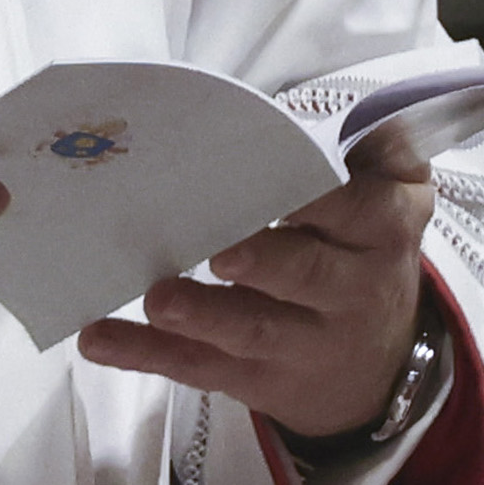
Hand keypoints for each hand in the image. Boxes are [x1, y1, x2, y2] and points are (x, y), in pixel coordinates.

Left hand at [77, 123, 434, 439]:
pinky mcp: (256, 378)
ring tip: (158, 300)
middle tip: (219, 252)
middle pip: (307, 275)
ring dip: (202, 315)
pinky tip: (96, 338)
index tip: (271, 176)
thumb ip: (360, 147)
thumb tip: (303, 106)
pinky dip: (144, 354)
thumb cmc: (358, 250)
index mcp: (379, 230)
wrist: (378, 366)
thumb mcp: (386, 195)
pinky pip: (198, 365)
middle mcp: (351, 291)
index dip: (315, 197)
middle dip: (262, 262)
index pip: (354, 209)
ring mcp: (303, 342)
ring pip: (253, 330)